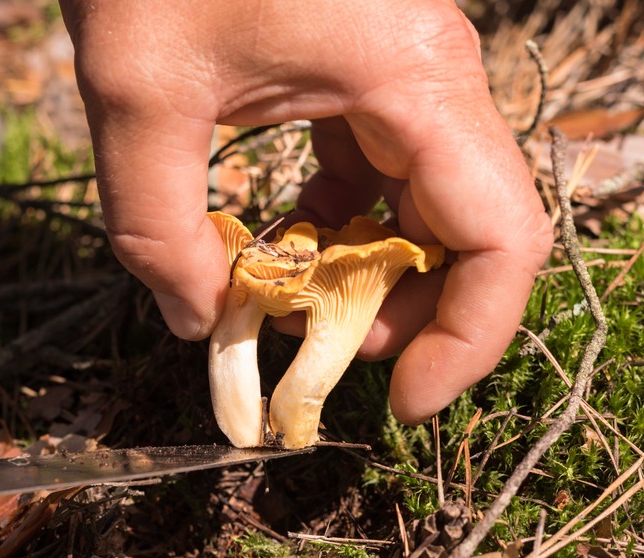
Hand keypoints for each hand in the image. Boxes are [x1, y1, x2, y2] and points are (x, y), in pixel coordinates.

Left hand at [61, 0, 551, 422]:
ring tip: (298, 316)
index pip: (505, 240)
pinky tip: (285, 247)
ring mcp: (407, 68)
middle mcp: (435, 75)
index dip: (469, 343)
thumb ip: (156, 228)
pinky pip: (386, 169)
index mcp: (415, 78)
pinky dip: (345, 225)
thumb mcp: (137, 91)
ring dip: (376, 277)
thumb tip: (196, 323)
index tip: (396, 406)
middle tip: (326, 365)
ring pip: (434, 207)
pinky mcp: (368, 66)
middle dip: (413, 320)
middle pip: (478, 234)